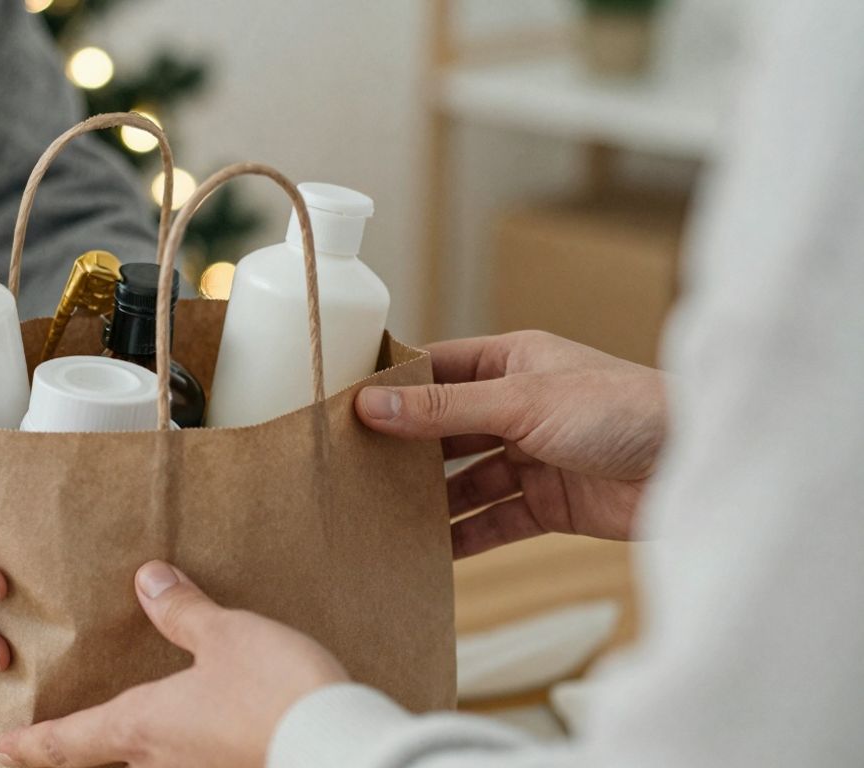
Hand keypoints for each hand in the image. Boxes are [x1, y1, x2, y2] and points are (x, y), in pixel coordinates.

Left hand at [0, 561, 346, 767]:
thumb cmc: (272, 691)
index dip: (33, 745)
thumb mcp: (225, 635)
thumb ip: (183, 611)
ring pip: (153, 766)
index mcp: (144, 726)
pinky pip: (196, 761)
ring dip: (140, 752)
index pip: (71, 741)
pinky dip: (187, 749)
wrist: (335, 747)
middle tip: (62, 743)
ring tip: (139, 732)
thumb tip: (148, 579)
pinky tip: (203, 736)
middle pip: (110, 760)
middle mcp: (163, 762)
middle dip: (84, 751)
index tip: (1, 749)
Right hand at [356, 331, 666, 557]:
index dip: (392, 387)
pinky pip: (494, 521)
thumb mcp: (522, 402)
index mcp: (512, 363)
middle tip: (350, 471)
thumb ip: (443, 409)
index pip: (436, 370)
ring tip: (379, 518)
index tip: (343, 408)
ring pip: (465, 481)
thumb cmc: (625, 409)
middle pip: (444, 430)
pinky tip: (429, 554)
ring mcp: (533, 457)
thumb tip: (371, 403)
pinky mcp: (550, 505)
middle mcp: (518, 407)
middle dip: (403, 451)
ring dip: (429, 501)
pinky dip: (464, 538)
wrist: (698, 465)